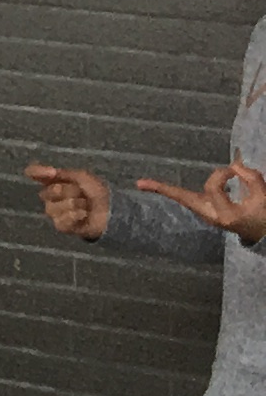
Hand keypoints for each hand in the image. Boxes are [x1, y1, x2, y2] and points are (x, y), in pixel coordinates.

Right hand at [25, 162, 113, 239]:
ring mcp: (54, 212)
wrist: (111, 211)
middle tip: (82, 194)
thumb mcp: (81, 177)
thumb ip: (62, 173)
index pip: (34, 172)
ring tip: (85, 206)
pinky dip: (75, 217)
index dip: (36, 171)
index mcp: (53, 180)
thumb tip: (47, 171)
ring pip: (53, 208)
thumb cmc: (97, 192)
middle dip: (68, 191)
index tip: (50, 172)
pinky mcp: (61, 226)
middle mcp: (50, 196)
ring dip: (74, 205)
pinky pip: (61, 220)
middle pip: (48, 191)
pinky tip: (84, 216)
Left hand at [135, 162, 265, 245]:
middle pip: (187, 198)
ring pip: (183, 198)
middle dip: (171, 189)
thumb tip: (234, 164)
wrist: (261, 231)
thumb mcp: (264, 196)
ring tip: (141, 184)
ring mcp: (205, 214)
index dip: (221, 174)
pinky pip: (184, 197)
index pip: (213, 188)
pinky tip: (144, 185)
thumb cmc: (262, 213)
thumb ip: (252, 179)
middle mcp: (210, 216)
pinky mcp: (204, 209)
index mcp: (225, 215)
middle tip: (154, 182)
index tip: (234, 169)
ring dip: (165, 189)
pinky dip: (171, 190)